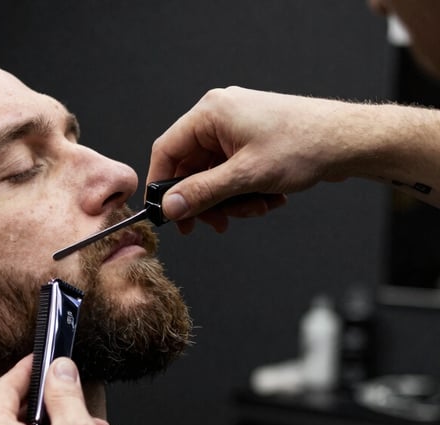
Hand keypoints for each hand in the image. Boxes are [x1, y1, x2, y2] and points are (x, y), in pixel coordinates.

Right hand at [146, 87, 355, 232]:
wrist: (349, 140)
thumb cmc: (305, 145)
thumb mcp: (246, 176)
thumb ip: (202, 193)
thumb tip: (170, 207)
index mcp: (211, 113)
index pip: (167, 150)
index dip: (161, 185)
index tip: (165, 214)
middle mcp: (219, 116)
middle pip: (191, 167)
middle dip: (207, 199)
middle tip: (218, 223)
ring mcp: (236, 128)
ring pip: (214, 175)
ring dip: (231, 199)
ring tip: (257, 208)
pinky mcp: (251, 140)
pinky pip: (233, 172)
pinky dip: (245, 191)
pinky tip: (268, 198)